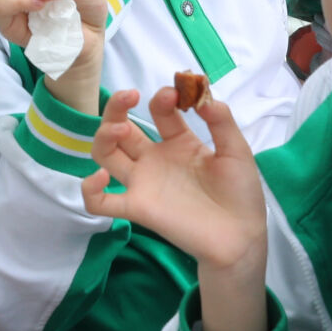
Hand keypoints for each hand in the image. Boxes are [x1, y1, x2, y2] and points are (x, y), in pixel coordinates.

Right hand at [83, 85, 268, 330]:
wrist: (241, 236)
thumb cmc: (240, 193)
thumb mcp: (237, 151)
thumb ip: (222, 122)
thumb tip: (203, 95)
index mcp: (178, 143)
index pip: (159, 112)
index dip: (163, 98)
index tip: (175, 94)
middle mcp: (154, 159)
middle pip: (120, 128)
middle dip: (116, 107)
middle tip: (129, 95)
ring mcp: (143, 183)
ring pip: (105, 155)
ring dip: (103, 136)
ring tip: (120, 129)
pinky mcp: (137, 208)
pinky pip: (100, 203)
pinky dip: (90, 190)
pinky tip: (100, 178)